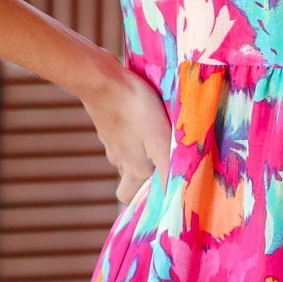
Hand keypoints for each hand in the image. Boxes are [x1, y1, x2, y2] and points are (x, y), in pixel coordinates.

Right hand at [81, 64, 173, 204]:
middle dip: (144, 177)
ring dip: (142, 154)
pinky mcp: (107, 124)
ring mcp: (110, 142)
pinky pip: (123, 138)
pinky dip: (134, 135)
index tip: (162, 191)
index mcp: (133, 170)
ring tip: (161, 139)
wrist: (102, 81)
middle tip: (164, 163)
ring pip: (127, 158)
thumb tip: (179, 198)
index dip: (144, 200)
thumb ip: (170, 169)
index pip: (129, 199)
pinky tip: (145, 120)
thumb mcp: (161, 142)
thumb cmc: (136, 111)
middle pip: (130, 179)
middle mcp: (119, 160)